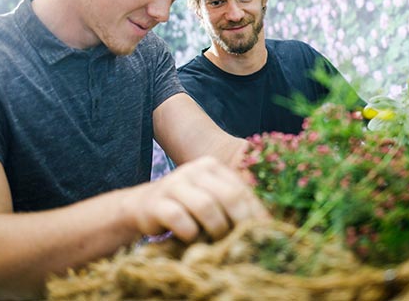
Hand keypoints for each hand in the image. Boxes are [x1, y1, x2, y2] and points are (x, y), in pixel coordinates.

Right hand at [127, 156, 268, 241]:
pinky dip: (190, 233)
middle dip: (239, 221)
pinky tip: (191, 238)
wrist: (142, 205)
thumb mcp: (211, 198)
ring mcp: (174, 183)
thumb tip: (266, 225)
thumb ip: (233, 204)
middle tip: (242, 240)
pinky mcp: (157, 202)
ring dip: (215, 229)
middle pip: (228, 195)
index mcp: (212, 166)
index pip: (242, 189)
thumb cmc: (186, 206)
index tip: (265, 232)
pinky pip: (180, 219)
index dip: (255, 213)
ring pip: (206, 206)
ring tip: (215, 240)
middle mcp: (194, 170)